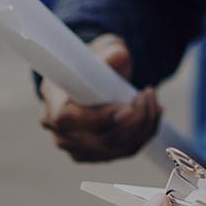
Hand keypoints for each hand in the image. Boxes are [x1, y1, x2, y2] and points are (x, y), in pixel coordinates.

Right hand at [38, 34, 160, 161]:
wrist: (91, 77)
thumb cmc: (93, 61)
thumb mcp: (101, 50)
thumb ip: (109, 53)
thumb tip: (119, 56)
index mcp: (52, 99)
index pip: (67, 118)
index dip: (98, 117)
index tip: (127, 107)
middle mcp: (58, 130)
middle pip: (98, 139)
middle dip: (132, 120)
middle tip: (146, 95)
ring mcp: (75, 147)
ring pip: (115, 147)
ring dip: (143, 126)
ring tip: (152, 101)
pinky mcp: (94, 155)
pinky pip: (123, 150)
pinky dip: (144, 134)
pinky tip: (153, 113)